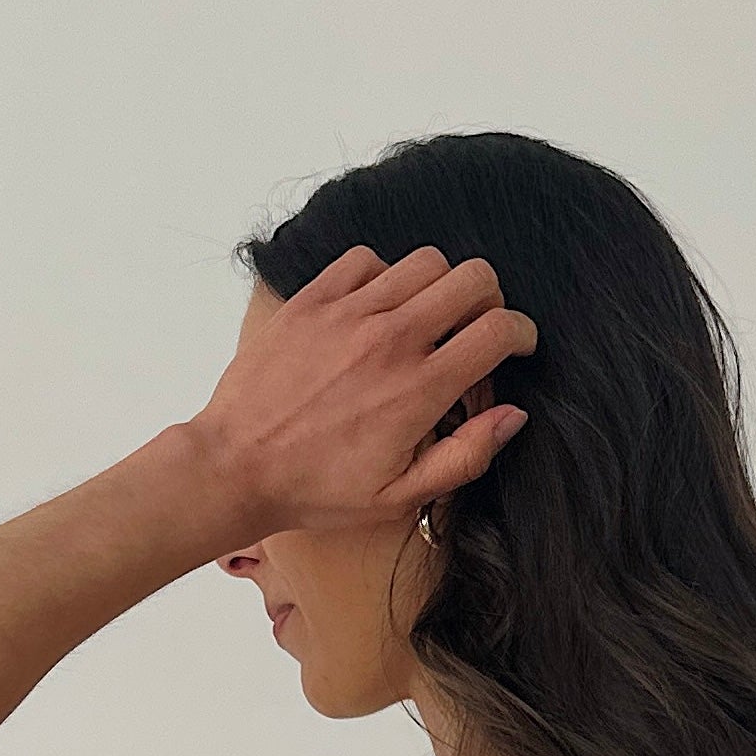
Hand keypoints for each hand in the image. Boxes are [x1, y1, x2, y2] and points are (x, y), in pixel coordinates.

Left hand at [187, 244, 536, 540]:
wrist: (235, 467)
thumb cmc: (315, 490)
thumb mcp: (399, 496)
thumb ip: (464, 456)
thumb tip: (512, 415)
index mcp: (418, 390)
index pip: (497, 330)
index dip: (520, 334)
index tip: (515, 347)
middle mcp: (390, 340)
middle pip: (472, 278)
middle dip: (489, 301)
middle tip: (476, 330)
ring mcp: (350, 313)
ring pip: (426, 261)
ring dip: (439, 287)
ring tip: (425, 323)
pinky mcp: (313, 300)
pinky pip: (367, 260)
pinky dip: (384, 277)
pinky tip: (377, 311)